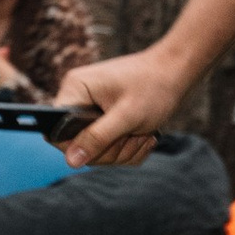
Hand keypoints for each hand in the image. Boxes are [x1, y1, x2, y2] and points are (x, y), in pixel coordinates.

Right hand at [53, 47, 186, 167]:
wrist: (177, 73)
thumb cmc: (154, 86)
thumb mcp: (127, 116)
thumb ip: (97, 138)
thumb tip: (71, 161)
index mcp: (75, 89)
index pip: (57, 131)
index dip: (78, 146)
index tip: (107, 141)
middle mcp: (79, 99)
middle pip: (80, 147)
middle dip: (111, 149)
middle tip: (134, 133)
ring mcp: (93, 111)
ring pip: (98, 152)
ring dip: (124, 150)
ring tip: (143, 132)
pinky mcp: (106, 121)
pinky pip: (111, 149)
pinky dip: (130, 148)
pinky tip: (145, 134)